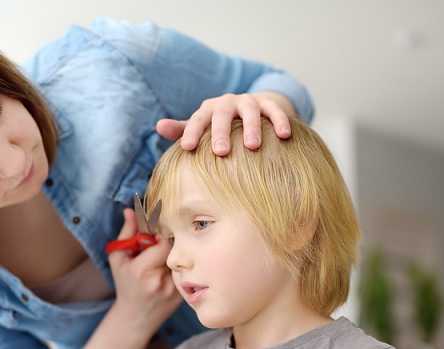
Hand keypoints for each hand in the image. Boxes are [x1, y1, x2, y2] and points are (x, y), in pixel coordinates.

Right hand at [107, 208, 181, 335]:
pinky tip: (172, 273)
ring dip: (176, 257)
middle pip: (174, 250)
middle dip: (168, 245)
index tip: (156, 238)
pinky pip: (187, 272)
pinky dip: (182, 269)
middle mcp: (159, 281)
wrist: (136, 318)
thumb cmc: (125, 284)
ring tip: (164, 263)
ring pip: (183, 261)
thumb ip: (126, 233)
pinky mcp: (183, 295)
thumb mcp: (119, 259)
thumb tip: (131, 210)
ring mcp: (173, 290)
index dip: (160, 237)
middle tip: (161, 248)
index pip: (162, 243)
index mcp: (140, 270)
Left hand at [156, 91, 294, 155]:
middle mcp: (227, 103)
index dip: (192, 133)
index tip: (188, 149)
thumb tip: (159, 126)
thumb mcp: (200, 126)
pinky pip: (275, 110)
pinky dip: (280, 120)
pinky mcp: (268, 104)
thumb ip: (182, 129)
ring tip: (252, 146)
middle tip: (221, 152)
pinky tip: (285, 135)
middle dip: (221, 132)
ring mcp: (248, 102)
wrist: (247, 109)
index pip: (196, 120)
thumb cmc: (218, 125)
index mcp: (208, 110)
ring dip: (251, 127)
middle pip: (223, 114)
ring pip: (250, 111)